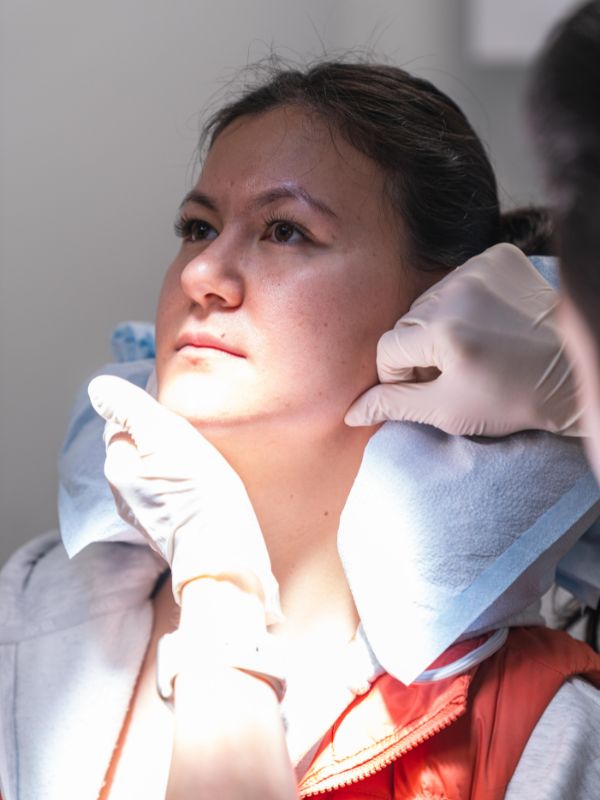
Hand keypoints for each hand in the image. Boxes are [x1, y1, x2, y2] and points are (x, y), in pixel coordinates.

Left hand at [88, 375, 280, 621]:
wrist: (226, 555)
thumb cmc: (197, 493)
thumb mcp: (164, 436)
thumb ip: (130, 409)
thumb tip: (99, 388)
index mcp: (118, 469)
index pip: (123, 427)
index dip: (149, 417)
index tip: (175, 422)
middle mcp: (126, 496)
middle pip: (140, 452)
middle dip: (162, 442)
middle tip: (193, 443)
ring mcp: (149, 518)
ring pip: (158, 476)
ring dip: (176, 466)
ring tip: (204, 468)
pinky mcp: (173, 532)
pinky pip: (175, 498)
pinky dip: (187, 490)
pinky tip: (207, 493)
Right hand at [346, 243, 582, 436]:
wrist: (570, 372)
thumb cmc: (513, 398)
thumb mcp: (447, 410)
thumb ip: (394, 405)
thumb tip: (352, 412)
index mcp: (440, 330)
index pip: (387, 350)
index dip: (399, 377)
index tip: (427, 388)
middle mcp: (455, 290)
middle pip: (406, 323)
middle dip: (418, 352)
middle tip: (449, 373)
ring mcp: (479, 268)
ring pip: (428, 301)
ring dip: (437, 325)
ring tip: (468, 348)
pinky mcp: (498, 257)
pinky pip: (456, 278)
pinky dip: (462, 300)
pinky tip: (483, 322)